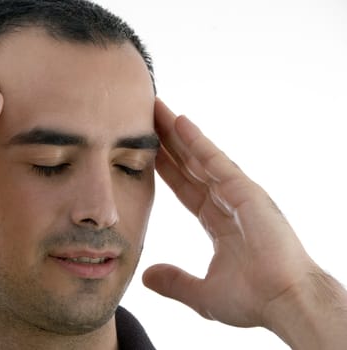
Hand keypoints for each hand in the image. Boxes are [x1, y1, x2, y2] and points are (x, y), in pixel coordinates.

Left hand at [143, 98, 315, 327]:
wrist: (284, 303)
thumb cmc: (253, 299)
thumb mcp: (203, 293)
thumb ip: (174, 282)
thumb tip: (146, 275)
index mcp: (216, 221)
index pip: (182, 186)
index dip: (163, 166)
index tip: (143, 150)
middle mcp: (225, 202)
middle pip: (188, 164)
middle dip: (166, 142)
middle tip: (143, 117)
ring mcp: (236, 193)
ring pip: (198, 156)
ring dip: (176, 133)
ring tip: (155, 110)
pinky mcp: (246, 190)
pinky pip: (216, 161)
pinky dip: (197, 141)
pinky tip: (179, 122)